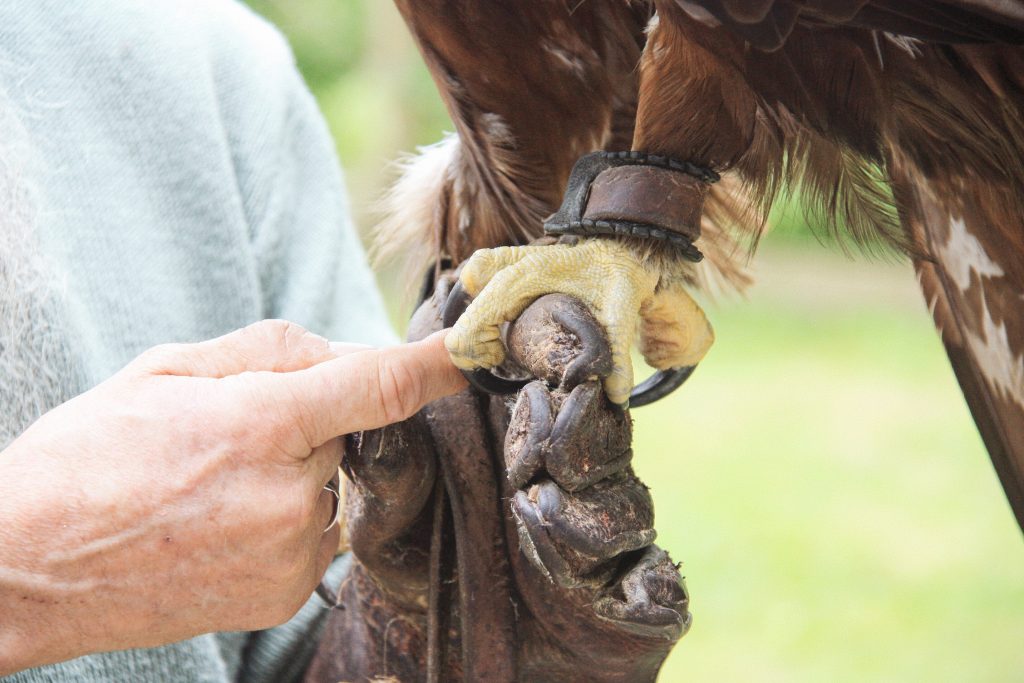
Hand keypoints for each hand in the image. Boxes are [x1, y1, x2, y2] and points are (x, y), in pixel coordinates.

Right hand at [0, 320, 464, 674]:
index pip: (380, 387)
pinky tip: (222, 521)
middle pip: (350, 431)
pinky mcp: (285, 595)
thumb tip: (340, 353)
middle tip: (236, 425)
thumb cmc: (85, 459)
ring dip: (300, 471)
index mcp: (261, 424)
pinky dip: (288, 516)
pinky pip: (316, 534)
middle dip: (315, 416)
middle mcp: (291, 495)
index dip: (434, 366)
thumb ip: (267, 350)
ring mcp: (292, 554)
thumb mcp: (164, 371)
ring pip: (333, 485)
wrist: (26, 570)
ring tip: (214, 483)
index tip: (471, 352)